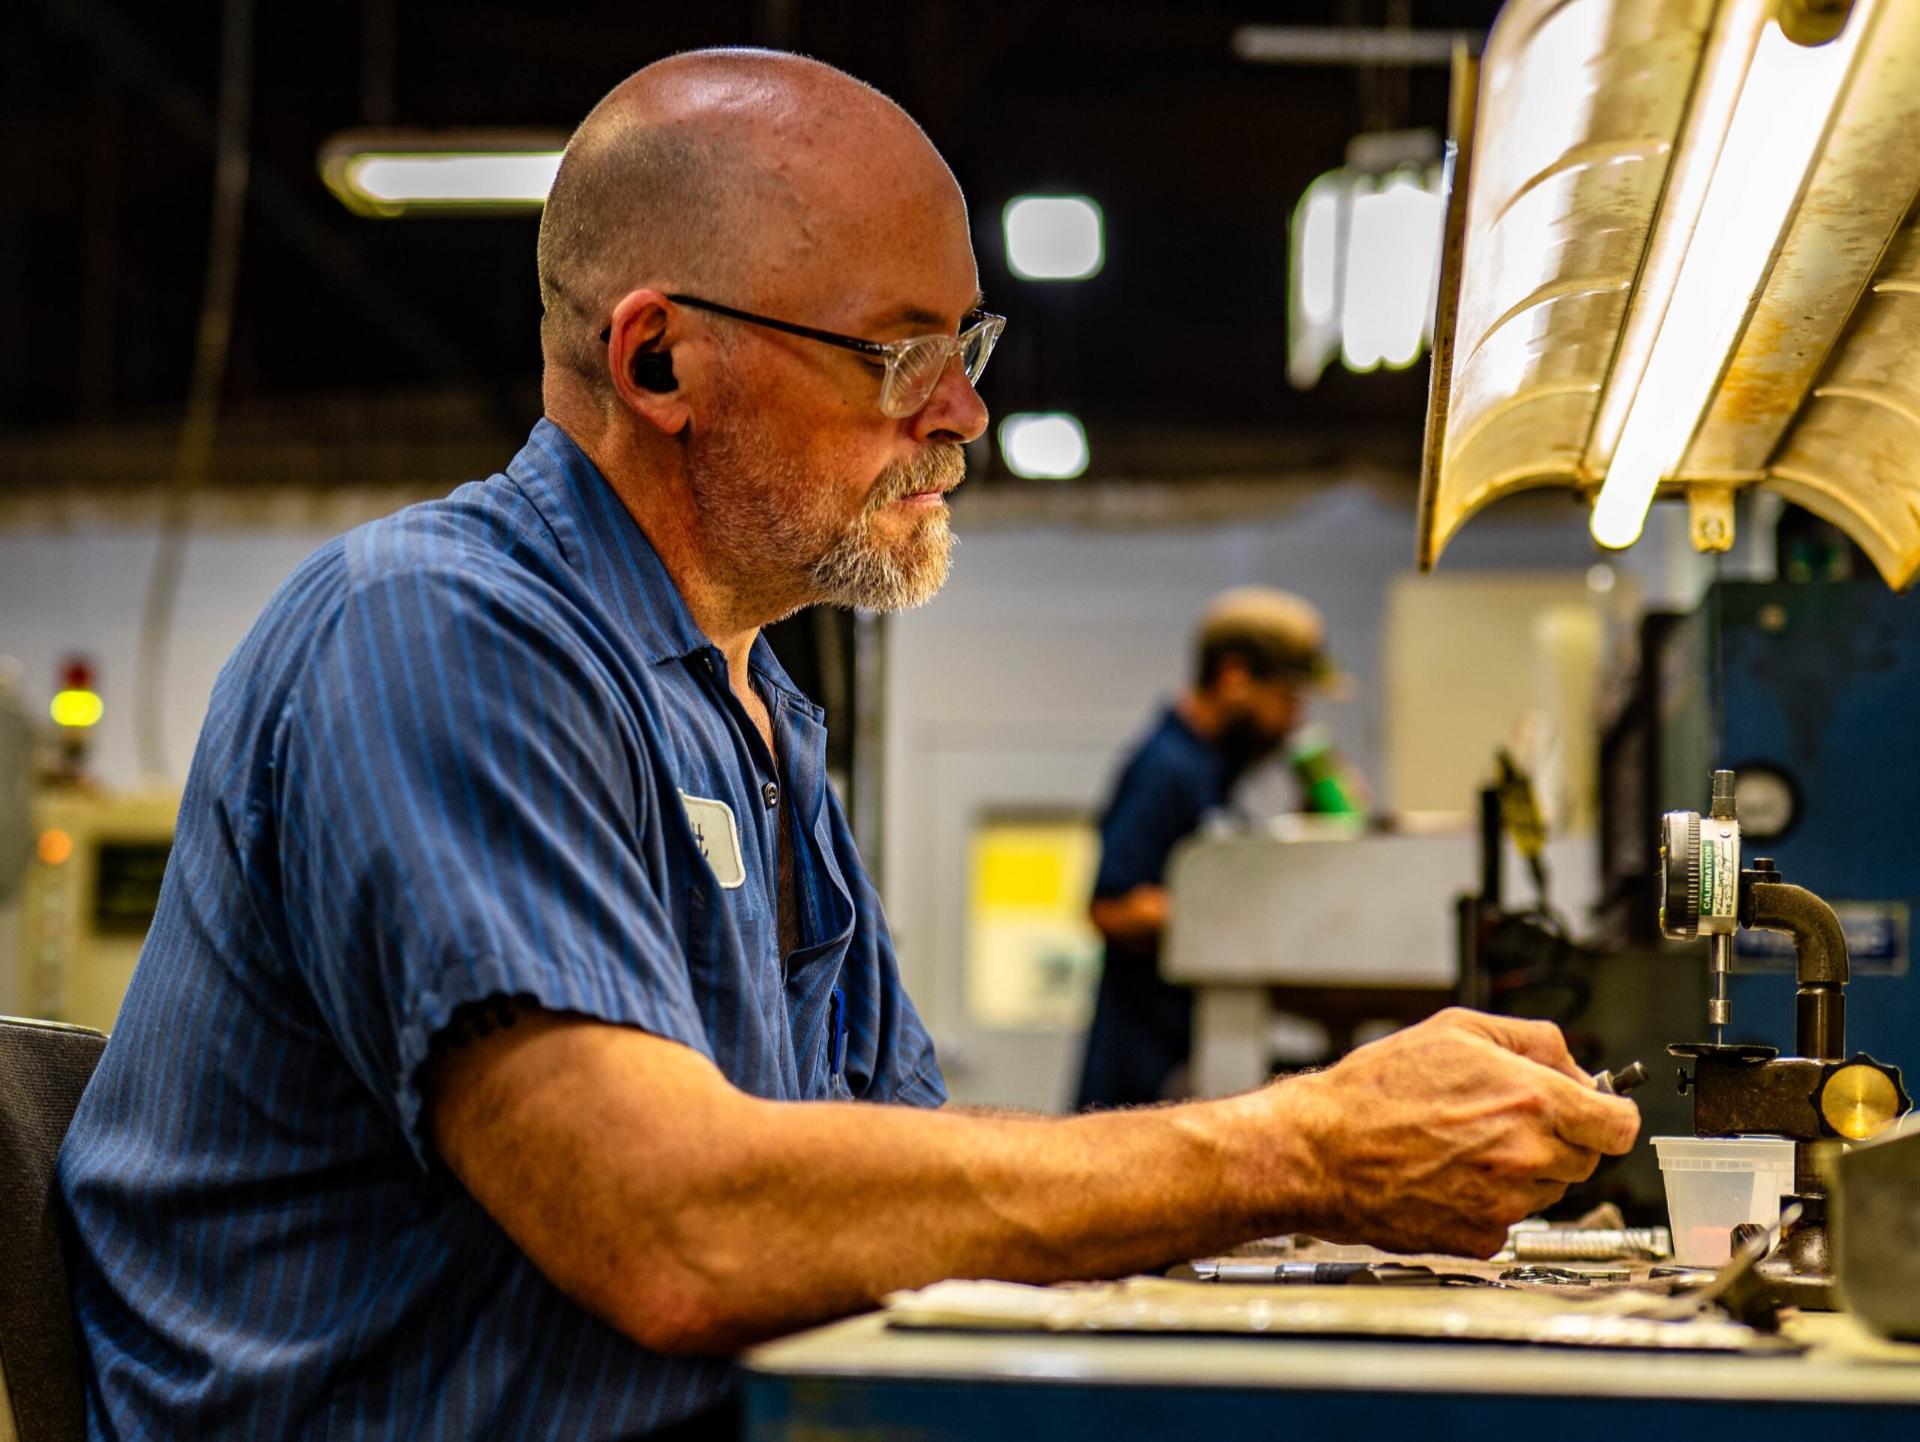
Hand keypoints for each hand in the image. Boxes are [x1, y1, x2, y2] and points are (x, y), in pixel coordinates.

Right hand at [1278, 1008, 1640, 1257]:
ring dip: (1525, 1171)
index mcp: (1532, 1100)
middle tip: (1508, 1122)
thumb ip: (1530, 1040)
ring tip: (1466, 1147)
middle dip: (1561, 1139)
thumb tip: (1573, 1063)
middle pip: (1587, 1159)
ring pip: (1549, 1190)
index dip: (1609, 1114)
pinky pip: (1509, 1220)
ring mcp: (1508, 1203)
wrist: (1322, 1151)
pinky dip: (1490, 1203)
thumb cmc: (1375, 1091)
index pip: (1619, 1124)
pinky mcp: (1482, 1238)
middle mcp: (1528, 1155)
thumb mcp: (1455, 1029)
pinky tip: (1449, 1177)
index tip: (1596, 1112)